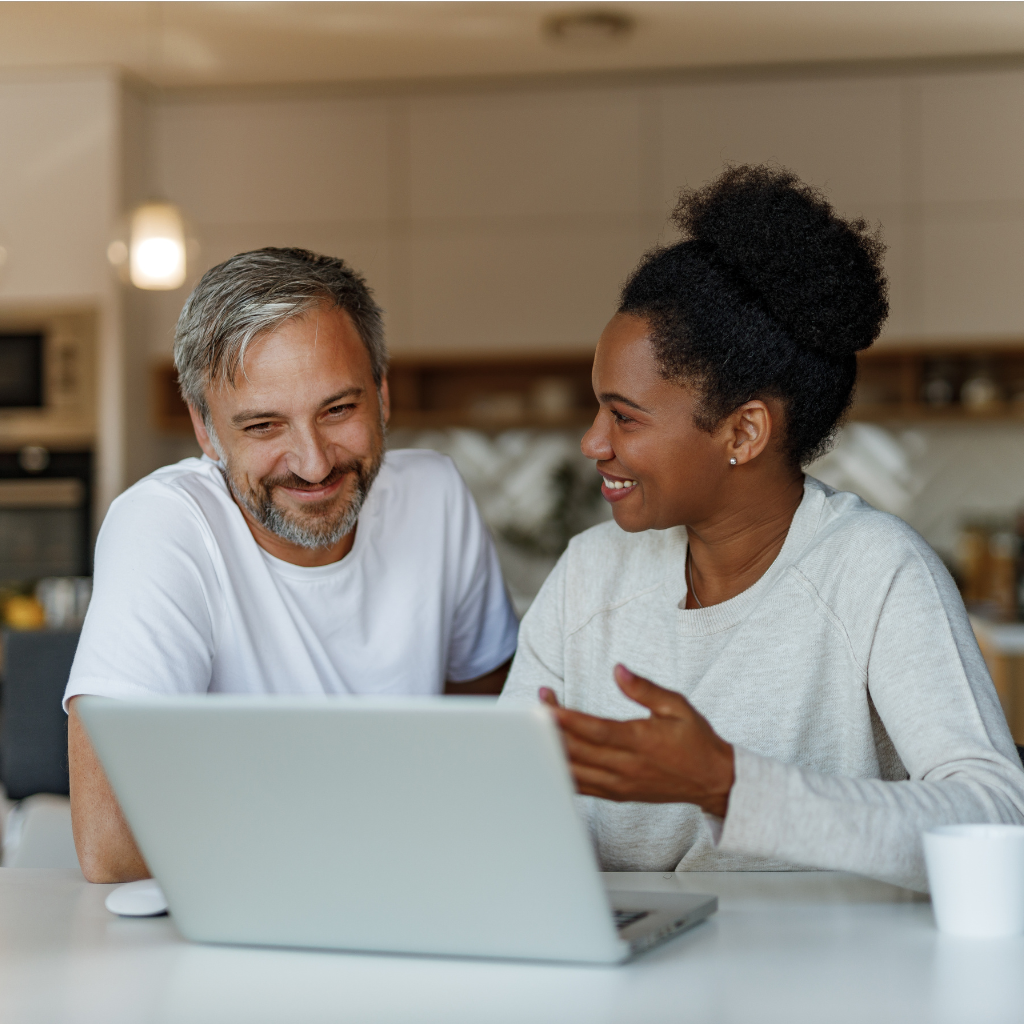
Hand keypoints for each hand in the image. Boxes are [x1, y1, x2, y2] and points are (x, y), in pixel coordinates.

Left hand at [540, 665, 734, 816]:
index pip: (596, 731)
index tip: (546, 704)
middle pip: (578, 750)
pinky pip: (581, 786)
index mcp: (640, 742)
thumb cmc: (695, 739)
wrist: (712, 780)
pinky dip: (560, 772)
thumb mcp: (677, 706)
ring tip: (535, 727)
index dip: (568, 719)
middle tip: (536, 705)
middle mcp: (626, 767)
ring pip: (574, 771)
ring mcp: (619, 785)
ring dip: (551, 750)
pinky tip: (546, 755)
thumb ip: (644, 689)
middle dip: (552, 728)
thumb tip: (618, 669)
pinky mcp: (616, 795)